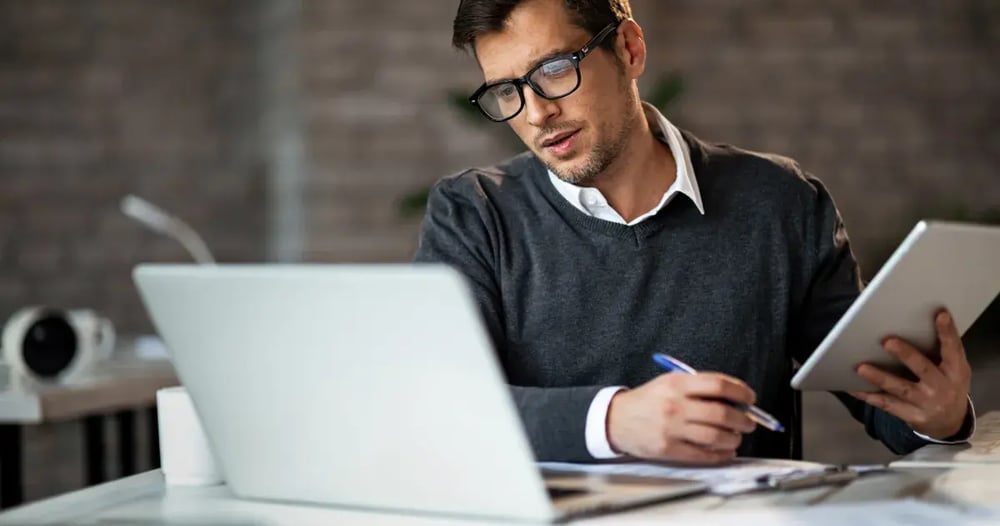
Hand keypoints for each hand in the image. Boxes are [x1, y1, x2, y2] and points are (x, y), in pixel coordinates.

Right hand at [606, 372, 756, 462]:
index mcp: (677, 384)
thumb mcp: (670, 383)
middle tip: (748, 423)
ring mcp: (671, 428)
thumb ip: (700, 388)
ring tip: (736, 437)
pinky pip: (703, 455)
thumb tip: (736, 399)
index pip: (719, 385)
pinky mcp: (668, 448)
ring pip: (716, 436)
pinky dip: (720, 455)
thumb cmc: (648, 400)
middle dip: (743, 420)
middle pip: (721, 413)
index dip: (741, 392)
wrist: (616, 419)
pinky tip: (725, 452)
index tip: (750, 398)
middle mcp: (675, 405)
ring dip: (734, 439)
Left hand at [851, 310, 970, 439]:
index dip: (947, 333)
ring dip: (879, 378)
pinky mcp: (912, 416)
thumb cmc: (948, 387)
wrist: (951, 425)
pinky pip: (887, 405)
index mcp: (956, 371)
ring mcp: (926, 403)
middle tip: (887, 341)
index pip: (953, 349)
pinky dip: (869, 396)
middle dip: (906, 355)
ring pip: (900, 388)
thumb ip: (941, 353)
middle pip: (923, 369)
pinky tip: (854, 388)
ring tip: (861, 368)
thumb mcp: (954, 371)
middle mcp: (942, 387)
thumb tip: (914, 324)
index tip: (940, 315)